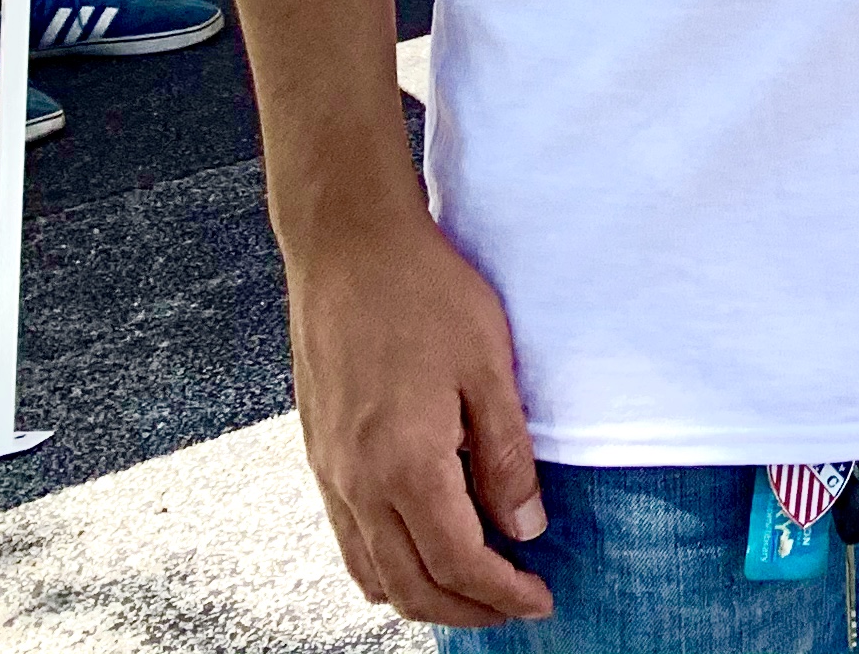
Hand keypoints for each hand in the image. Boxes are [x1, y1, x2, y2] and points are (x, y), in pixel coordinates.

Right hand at [284, 215, 550, 628]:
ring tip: (475, 589)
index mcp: (404, 465)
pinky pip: (348, 540)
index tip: (540, 601)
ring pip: (372, 573)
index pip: (457, 563)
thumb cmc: (424, 293)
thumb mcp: (489, 366)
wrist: (347, 248)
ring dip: (424, 596)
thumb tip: (525, 528)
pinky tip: (422, 549)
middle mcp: (356, 484)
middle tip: (515, 606)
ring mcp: (329, 474)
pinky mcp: (318, 456)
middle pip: (410, 586)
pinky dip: (387, 567)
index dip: (502, 594)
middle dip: (467, 610)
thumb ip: (507, 454)